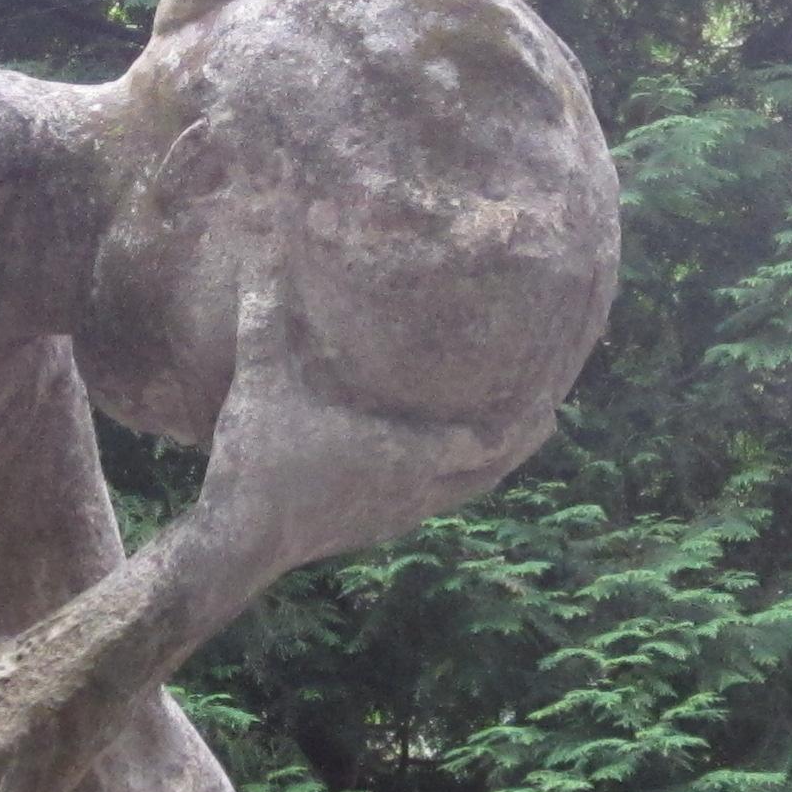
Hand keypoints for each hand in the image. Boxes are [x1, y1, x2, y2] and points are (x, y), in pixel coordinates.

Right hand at [198, 290, 520, 577]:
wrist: (239, 539)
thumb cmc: (258, 459)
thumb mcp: (263, 378)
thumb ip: (264, 315)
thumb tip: (261, 253)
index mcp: (404, 453)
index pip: (491, 440)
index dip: (525, 418)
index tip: (552, 394)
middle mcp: (415, 489)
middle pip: (494, 469)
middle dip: (523, 439)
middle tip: (550, 409)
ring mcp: (400, 515)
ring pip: (468, 491)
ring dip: (493, 463)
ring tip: (513, 433)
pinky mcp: (380, 528)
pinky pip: (440, 503)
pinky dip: (461, 480)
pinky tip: (450, 463)